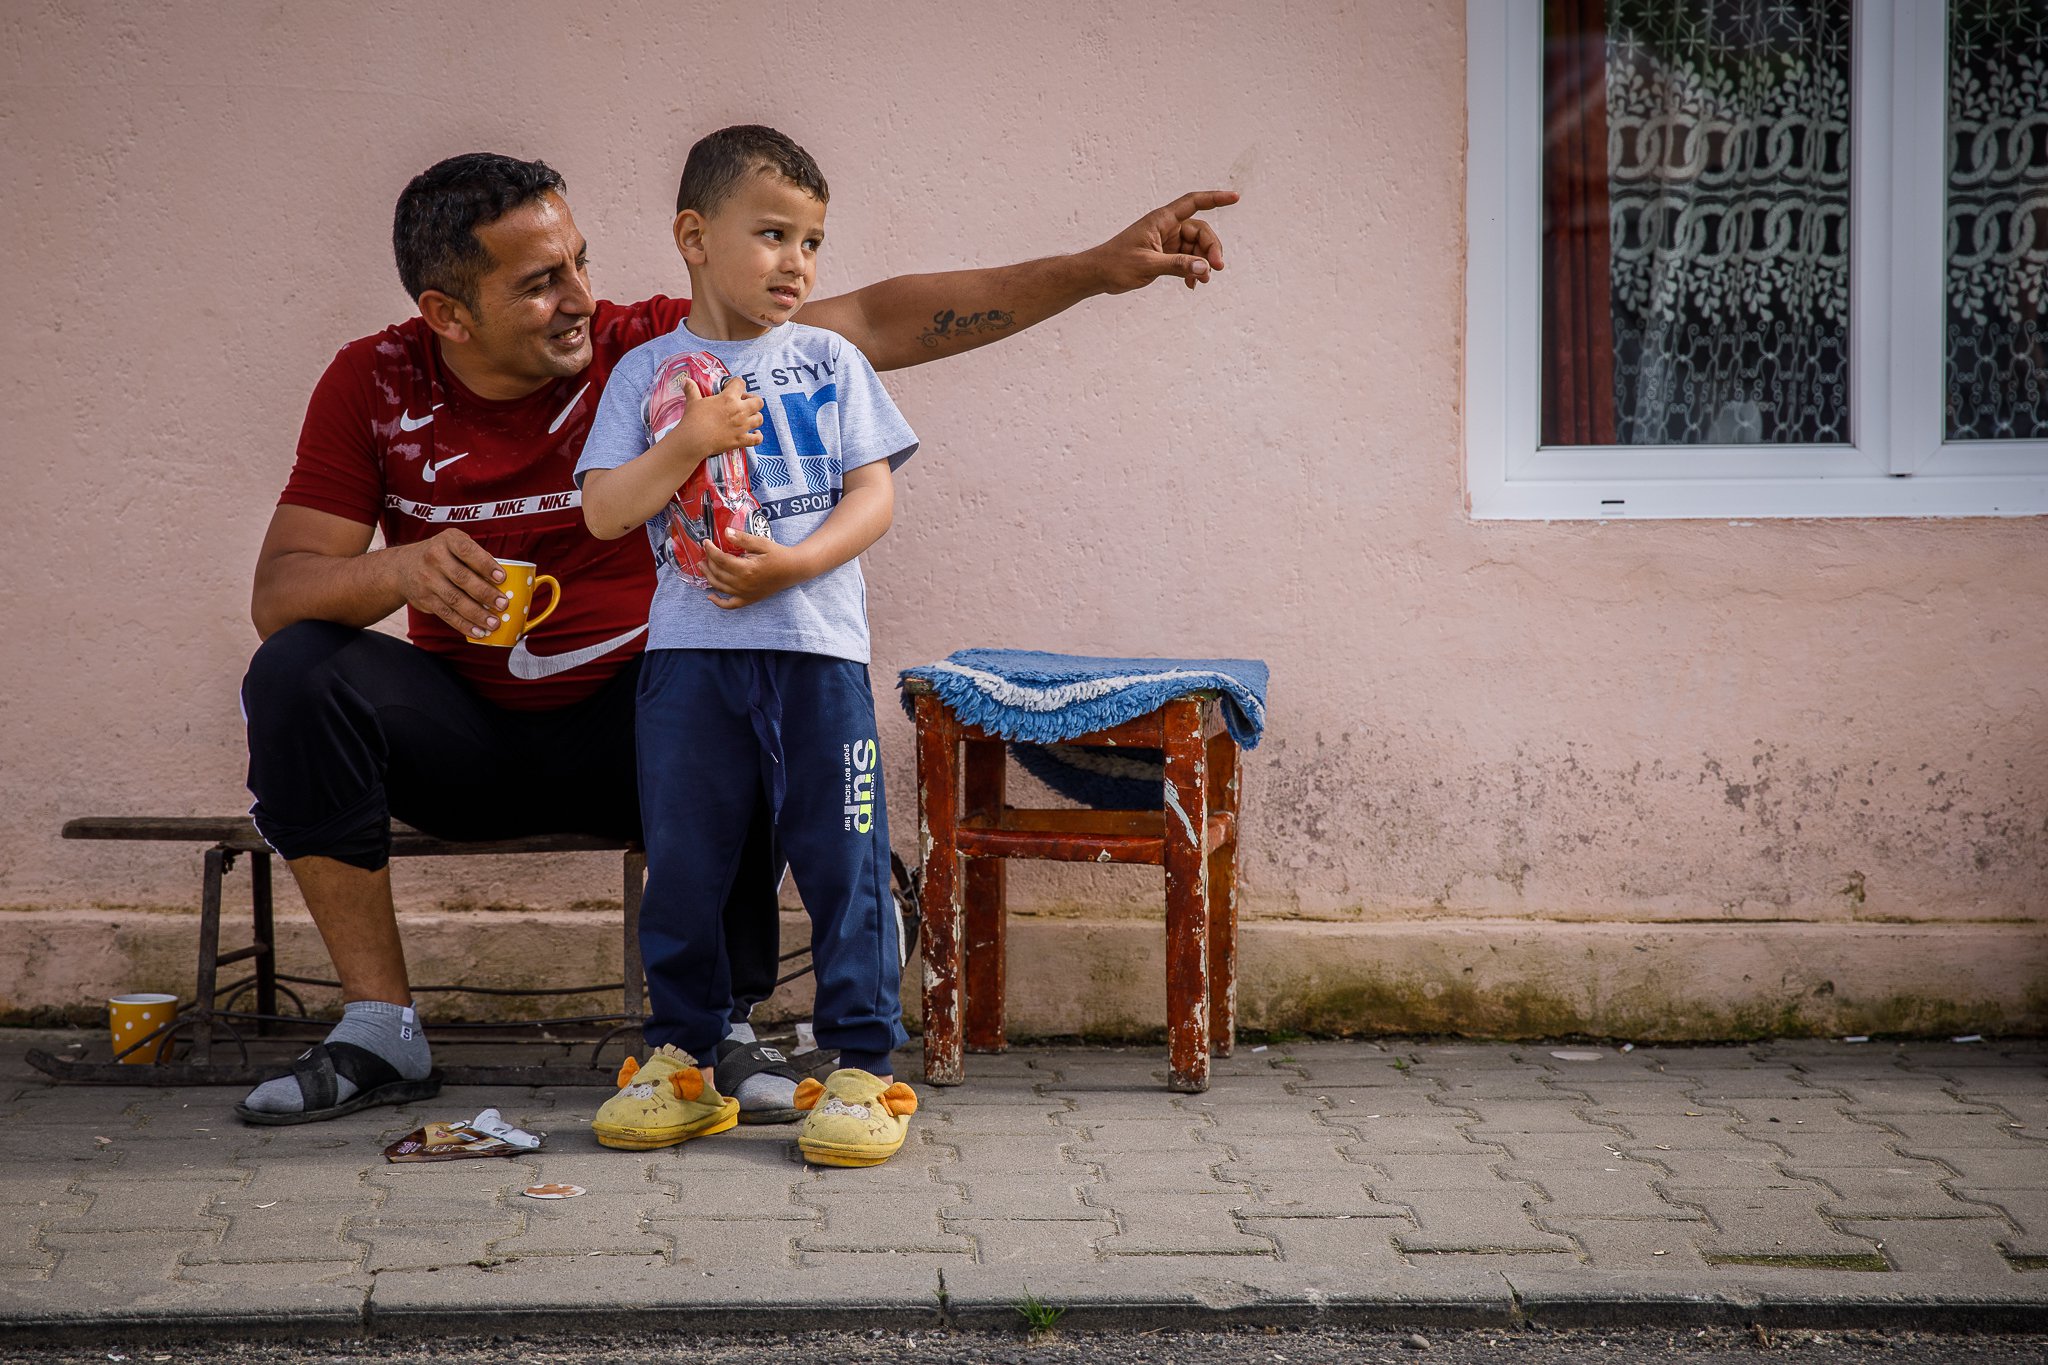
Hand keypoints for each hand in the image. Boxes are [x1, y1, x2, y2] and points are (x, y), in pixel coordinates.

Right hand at [393, 529, 507, 637]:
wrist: (402, 567)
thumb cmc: (442, 555)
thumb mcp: (455, 544)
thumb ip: (477, 557)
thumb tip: (510, 578)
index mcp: (448, 540)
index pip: (467, 551)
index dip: (485, 565)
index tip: (502, 577)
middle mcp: (434, 558)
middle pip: (462, 578)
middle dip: (485, 593)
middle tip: (503, 605)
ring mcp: (427, 580)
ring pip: (455, 599)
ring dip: (477, 614)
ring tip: (494, 623)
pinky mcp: (425, 599)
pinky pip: (447, 614)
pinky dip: (464, 625)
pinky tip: (478, 631)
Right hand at [676, 376, 764, 458]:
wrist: (694, 440)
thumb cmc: (693, 419)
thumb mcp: (693, 401)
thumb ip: (692, 389)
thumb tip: (686, 380)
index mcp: (729, 398)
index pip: (740, 383)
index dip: (736, 383)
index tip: (730, 387)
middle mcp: (739, 411)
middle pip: (758, 401)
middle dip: (753, 400)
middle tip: (744, 402)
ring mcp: (742, 426)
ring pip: (760, 418)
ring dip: (756, 417)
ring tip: (749, 417)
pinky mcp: (741, 440)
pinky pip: (758, 439)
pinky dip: (758, 436)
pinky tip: (755, 433)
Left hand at [700, 529, 805, 608]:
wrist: (793, 570)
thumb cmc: (778, 555)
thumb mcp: (762, 543)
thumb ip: (743, 539)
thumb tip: (726, 532)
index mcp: (746, 569)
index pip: (721, 559)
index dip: (710, 550)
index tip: (705, 542)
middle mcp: (743, 583)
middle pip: (717, 573)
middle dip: (708, 562)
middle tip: (704, 553)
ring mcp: (745, 593)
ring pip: (719, 587)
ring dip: (708, 577)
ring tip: (702, 567)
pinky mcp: (749, 599)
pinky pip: (730, 605)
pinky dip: (719, 602)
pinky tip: (710, 597)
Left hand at [1089, 189, 1237, 293]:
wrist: (1097, 275)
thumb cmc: (1116, 264)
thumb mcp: (1148, 265)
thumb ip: (1177, 265)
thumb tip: (1204, 268)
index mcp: (1161, 220)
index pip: (1194, 202)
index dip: (1215, 198)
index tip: (1235, 198)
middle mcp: (1166, 227)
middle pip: (1200, 231)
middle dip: (1211, 249)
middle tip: (1216, 269)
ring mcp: (1166, 241)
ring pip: (1195, 247)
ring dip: (1203, 263)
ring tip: (1204, 281)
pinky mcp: (1164, 255)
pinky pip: (1186, 259)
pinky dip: (1192, 270)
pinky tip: (1192, 284)